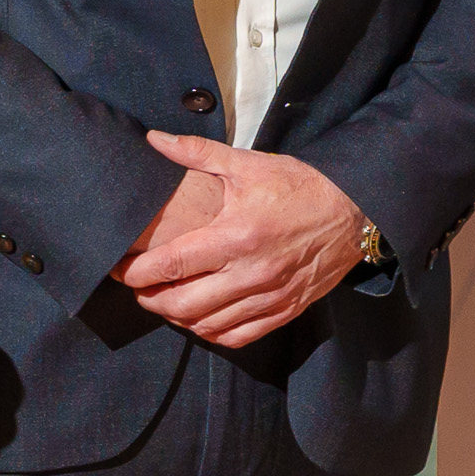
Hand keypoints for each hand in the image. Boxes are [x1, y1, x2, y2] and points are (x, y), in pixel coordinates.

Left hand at [119, 133, 367, 348]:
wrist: (355, 211)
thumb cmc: (300, 186)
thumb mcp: (248, 164)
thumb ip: (197, 153)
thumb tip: (154, 139)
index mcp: (237, 235)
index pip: (171, 264)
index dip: (136, 272)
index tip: (120, 269)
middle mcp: (252, 272)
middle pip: (182, 304)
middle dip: (150, 299)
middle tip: (138, 288)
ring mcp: (270, 296)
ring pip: (208, 326)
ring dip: (177, 318)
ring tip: (165, 301)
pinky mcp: (285, 309)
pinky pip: (239, 336)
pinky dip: (212, 333)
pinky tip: (201, 319)